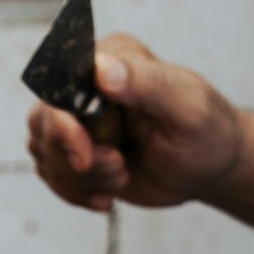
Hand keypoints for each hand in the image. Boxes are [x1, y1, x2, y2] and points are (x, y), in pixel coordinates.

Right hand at [26, 32, 245, 214]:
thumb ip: (146, 83)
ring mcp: (77, 117)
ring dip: (80, 179)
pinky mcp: (74, 148)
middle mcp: (88, 83)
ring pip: (44, 151)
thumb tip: (101, 68)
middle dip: (75, 159)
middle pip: (43, 122)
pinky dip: (77, 193)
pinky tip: (107, 195)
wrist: (210, 168)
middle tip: (118, 169)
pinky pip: (50, 174)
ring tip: (121, 177)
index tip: (86, 157)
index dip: (62, 125)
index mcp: (114, 58)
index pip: (61, 83)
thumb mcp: (186, 107)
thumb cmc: (208, 132)